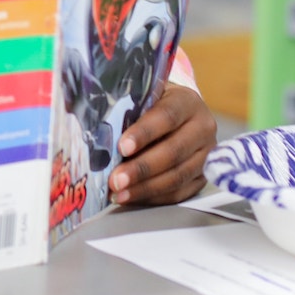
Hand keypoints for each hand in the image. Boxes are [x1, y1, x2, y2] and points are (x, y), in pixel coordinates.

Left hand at [109, 79, 214, 205]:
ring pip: (177, 176)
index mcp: (187, 101)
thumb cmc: (152, 104)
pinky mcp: (202, 176)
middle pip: (174, 151)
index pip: (166, 116)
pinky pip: (179, 192)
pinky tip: (132, 197)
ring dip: (145, 188)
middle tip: (115, 179)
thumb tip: (88, 122)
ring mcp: (206, 154)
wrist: (177, 114)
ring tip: (119, 193)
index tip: (122, 146)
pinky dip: (154, 197)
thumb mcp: (141, 96)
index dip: (144, 133)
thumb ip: (122, 107)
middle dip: (141, 168)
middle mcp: (202, 128)